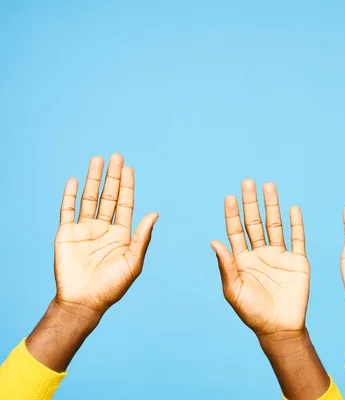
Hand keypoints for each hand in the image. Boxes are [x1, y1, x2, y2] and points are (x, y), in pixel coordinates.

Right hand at [54, 154, 158, 319]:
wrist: (84, 302)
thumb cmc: (112, 286)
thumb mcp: (133, 262)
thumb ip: (142, 237)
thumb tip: (155, 213)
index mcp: (122, 234)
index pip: (126, 204)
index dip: (127, 186)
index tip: (129, 168)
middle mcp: (104, 229)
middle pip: (109, 196)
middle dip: (113, 177)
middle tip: (116, 156)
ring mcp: (85, 230)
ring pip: (90, 199)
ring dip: (93, 180)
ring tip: (97, 160)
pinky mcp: (66, 234)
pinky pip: (68, 210)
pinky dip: (71, 195)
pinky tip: (75, 180)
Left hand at [211, 179, 309, 337]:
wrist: (279, 328)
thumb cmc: (253, 313)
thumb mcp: (233, 290)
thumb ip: (226, 266)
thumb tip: (213, 241)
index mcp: (242, 260)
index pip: (236, 231)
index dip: (232, 214)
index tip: (229, 197)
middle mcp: (260, 253)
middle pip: (254, 222)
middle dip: (251, 202)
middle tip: (247, 182)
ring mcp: (279, 256)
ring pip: (275, 225)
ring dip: (272, 206)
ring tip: (269, 186)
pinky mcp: (297, 261)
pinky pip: (297, 238)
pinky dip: (296, 223)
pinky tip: (293, 208)